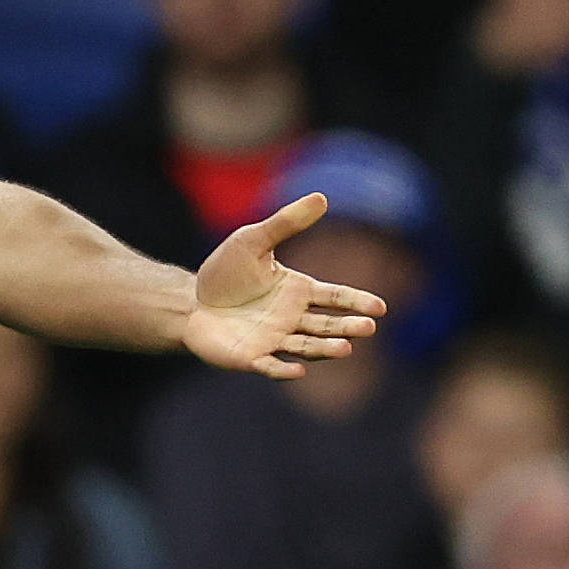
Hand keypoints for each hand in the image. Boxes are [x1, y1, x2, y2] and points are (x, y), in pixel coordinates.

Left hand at [183, 193, 385, 379]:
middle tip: (368, 327)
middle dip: (347, 327)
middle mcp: (291, 319)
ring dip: (325, 349)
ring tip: (345, 348)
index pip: (334, 297)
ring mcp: (273, 340)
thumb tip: (321, 197)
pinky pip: (270, 366)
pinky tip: (297, 371)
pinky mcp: (250, 357)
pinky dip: (283, 370)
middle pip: (326, 326)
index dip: (356, 302)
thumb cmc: (224, 272)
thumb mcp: (252, 240)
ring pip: (305, 347)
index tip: (380, 307)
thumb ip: (285, 223)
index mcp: (297, 292)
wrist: (189, 301)